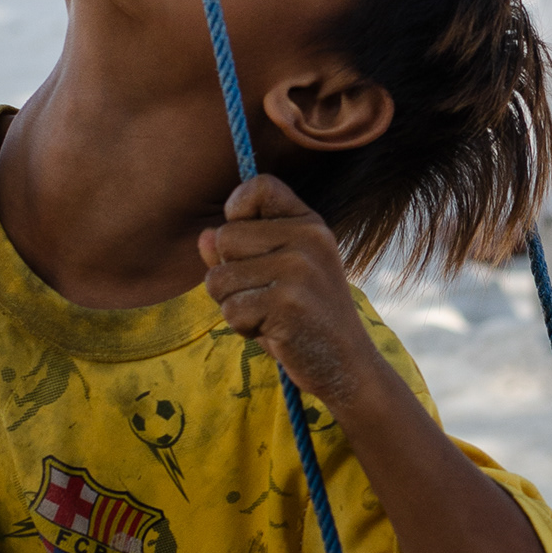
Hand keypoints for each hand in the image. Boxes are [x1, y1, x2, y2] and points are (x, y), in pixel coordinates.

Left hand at [198, 173, 379, 413]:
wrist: (347, 367)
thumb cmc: (305, 320)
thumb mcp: (276, 277)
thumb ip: (239, 253)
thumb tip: (204, 237)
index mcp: (310, 224)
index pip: (259, 185)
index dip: (238, 208)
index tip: (246, 242)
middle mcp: (308, 238)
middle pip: (225, 236)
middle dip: (230, 275)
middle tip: (265, 297)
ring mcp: (299, 269)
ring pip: (219, 277)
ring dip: (233, 305)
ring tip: (269, 315)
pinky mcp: (287, 303)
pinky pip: (231, 309)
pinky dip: (243, 328)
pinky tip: (274, 332)